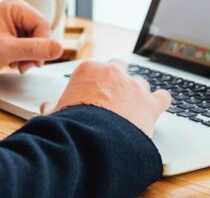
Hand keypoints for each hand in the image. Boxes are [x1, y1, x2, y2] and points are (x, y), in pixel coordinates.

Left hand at [0, 0, 63, 77]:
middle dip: (35, 52)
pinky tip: (16, 61)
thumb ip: (34, 49)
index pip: (42, 24)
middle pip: (41, 32)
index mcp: (14, 6)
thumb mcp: (7, 51)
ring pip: (38, 40)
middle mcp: (18, 10)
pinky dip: (27, 56)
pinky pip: (32, 44)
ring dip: (31, 56)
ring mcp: (18, 21)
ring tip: (18, 65)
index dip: (42, 44)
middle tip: (24, 66)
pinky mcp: (17, 32)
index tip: (35, 62)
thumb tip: (59, 48)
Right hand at [39, 59, 171, 136]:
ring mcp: (134, 86)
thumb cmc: (71, 126)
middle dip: (117, 80)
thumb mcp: (54, 114)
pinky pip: (162, 97)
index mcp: (89, 69)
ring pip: (140, 82)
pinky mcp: (150, 103)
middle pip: (119, 68)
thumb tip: (46, 107)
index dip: (94, 82)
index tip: (92, 94)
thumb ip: (52, 107)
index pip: (94, 68)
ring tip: (132, 108)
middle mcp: (113, 72)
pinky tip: (157, 106)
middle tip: (112, 98)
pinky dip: (160, 102)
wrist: (92, 141)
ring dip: (137, 93)